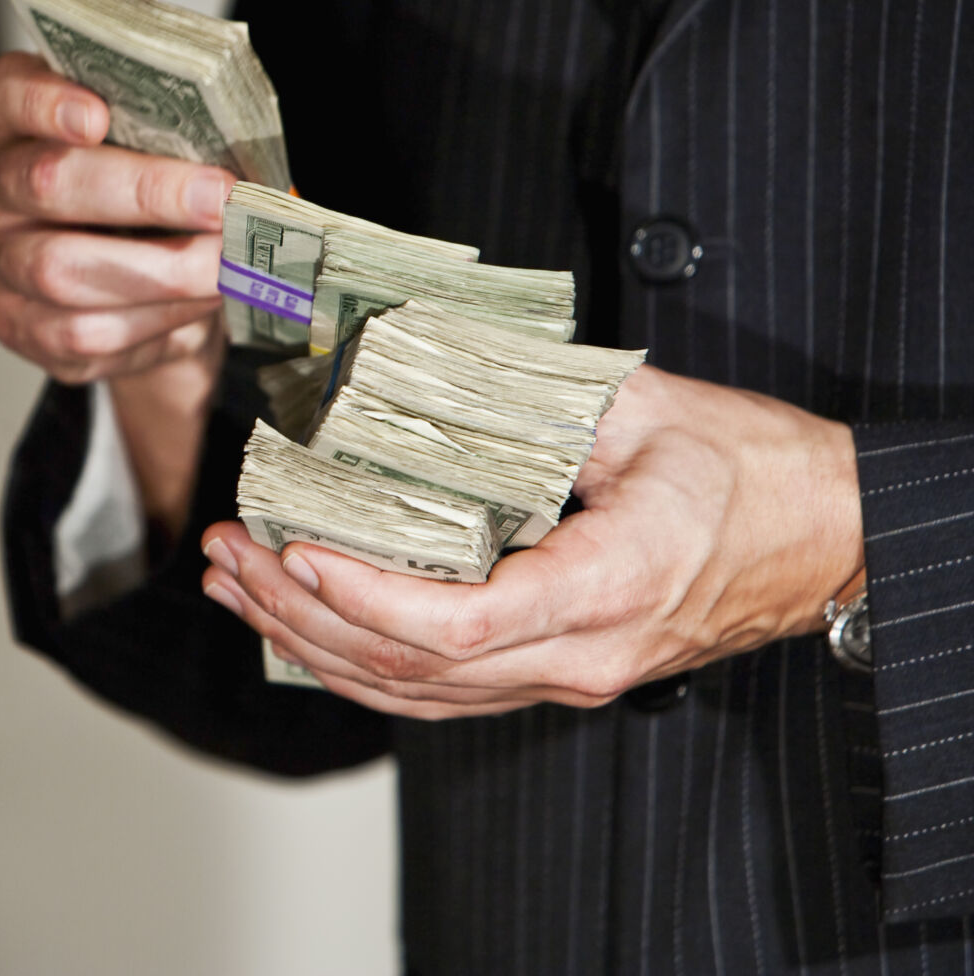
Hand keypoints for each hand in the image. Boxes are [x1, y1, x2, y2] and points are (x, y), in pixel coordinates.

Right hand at [0, 52, 235, 384]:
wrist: (140, 288)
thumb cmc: (152, 200)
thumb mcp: (164, 152)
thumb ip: (185, 143)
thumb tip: (256, 175)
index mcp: (17, 118)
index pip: (7, 92)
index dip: (47, 102)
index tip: (98, 115)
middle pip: (46, 182)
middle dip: (143, 192)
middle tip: (219, 201)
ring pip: (61, 271)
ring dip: (161, 271)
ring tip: (227, 266)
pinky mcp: (17, 325)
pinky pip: (80, 333)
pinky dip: (154, 321)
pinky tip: (198, 306)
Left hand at [197, 365, 866, 717]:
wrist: (826, 536)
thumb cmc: (752, 471)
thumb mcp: (648, 408)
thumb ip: (536, 394)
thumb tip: (421, 362)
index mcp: (605, 587)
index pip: (459, 622)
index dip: (364, 595)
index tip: (292, 548)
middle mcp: (578, 656)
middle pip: (413, 666)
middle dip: (301, 614)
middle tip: (226, 555)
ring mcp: (566, 678)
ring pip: (416, 690)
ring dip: (314, 643)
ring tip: (236, 585)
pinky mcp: (554, 674)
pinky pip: (441, 688)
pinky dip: (361, 660)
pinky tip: (304, 623)